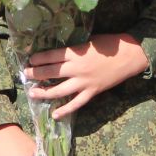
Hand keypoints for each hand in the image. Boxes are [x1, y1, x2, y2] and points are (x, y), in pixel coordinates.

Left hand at [23, 33, 149, 120]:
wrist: (129, 56)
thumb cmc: (110, 44)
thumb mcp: (89, 40)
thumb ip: (75, 48)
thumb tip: (61, 51)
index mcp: (75, 53)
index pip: (50, 56)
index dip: (38, 59)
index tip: (30, 60)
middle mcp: (76, 69)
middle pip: (50, 73)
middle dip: (35, 74)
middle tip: (25, 75)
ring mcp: (84, 82)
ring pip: (59, 91)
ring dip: (44, 92)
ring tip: (32, 93)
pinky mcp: (92, 92)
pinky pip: (76, 104)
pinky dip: (65, 110)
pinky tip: (55, 114)